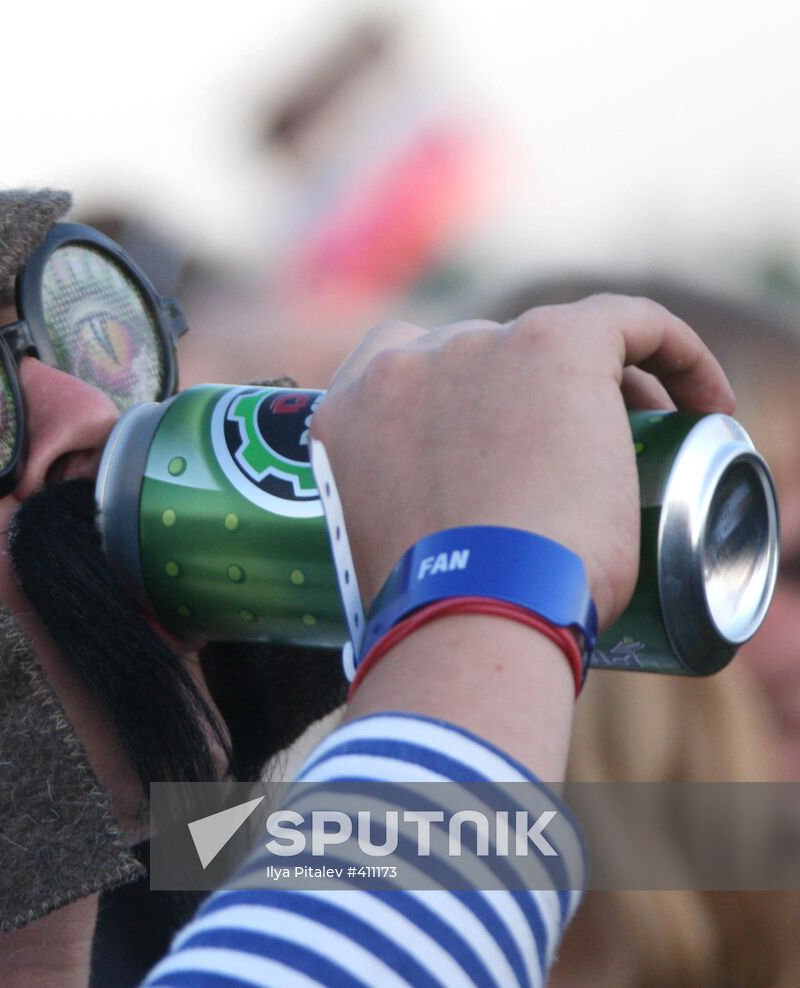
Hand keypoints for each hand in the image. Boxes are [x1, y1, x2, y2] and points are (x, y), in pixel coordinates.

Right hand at [311, 294, 735, 629]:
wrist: (468, 612)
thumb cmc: (432, 612)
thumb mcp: (377, 552)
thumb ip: (389, 517)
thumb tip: (440, 546)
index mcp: (347, 410)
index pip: (404, 374)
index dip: (459, 403)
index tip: (499, 452)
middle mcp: (404, 363)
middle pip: (485, 360)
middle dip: (527, 403)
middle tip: (570, 466)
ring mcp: (477, 347)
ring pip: (556, 347)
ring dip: (597, 388)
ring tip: (642, 448)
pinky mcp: (554, 344)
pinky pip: (629, 321)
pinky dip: (675, 350)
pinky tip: (709, 400)